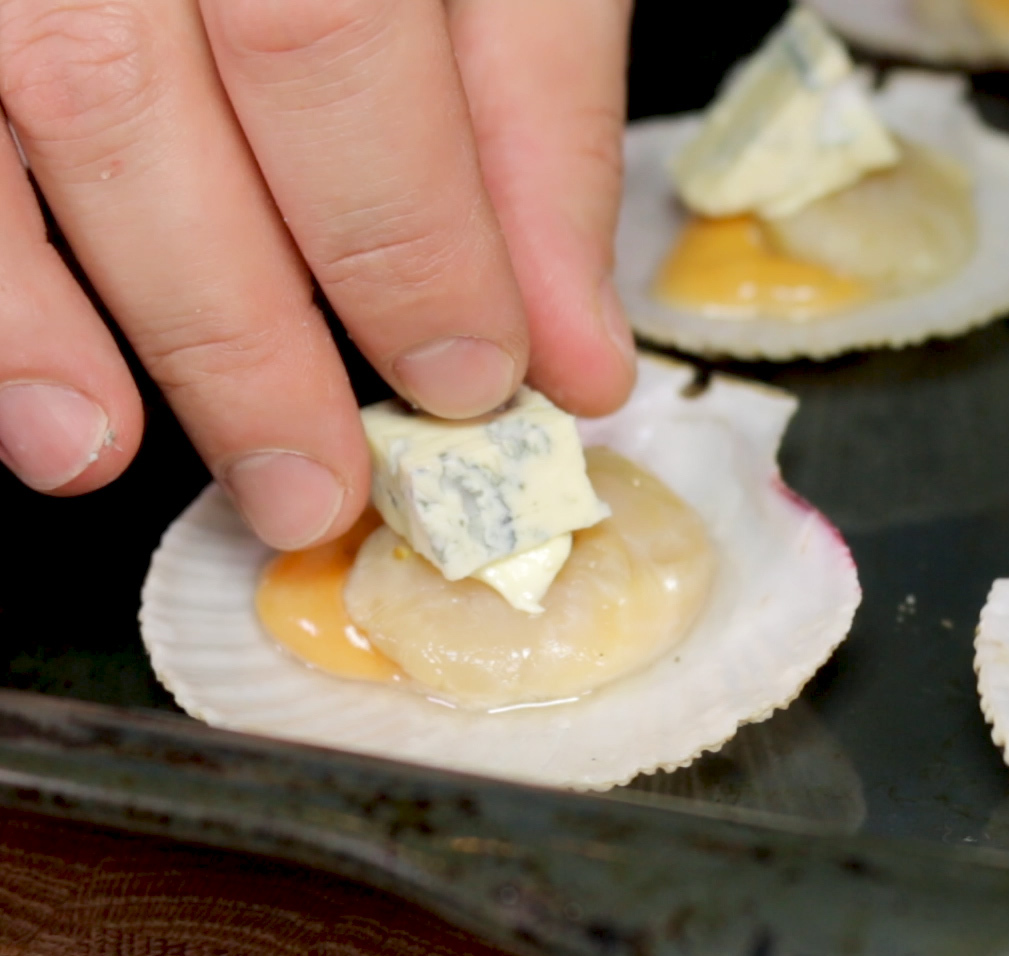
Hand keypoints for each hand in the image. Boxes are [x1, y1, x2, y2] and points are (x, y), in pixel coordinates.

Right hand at [0, 0, 636, 548]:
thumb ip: (531, 94)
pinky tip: (62, 418)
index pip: (477, 11)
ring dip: (195, 321)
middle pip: (295, 45)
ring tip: (279, 480)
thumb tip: (576, 337)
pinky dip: (0, 292)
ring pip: (87, 93)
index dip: (499, 211)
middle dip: (379, 276)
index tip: (540, 368)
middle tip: (433, 441)